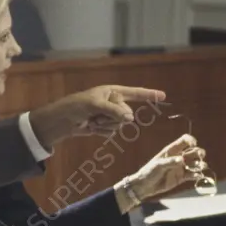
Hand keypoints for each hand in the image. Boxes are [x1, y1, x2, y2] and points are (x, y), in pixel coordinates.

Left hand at [28, 86, 166, 147]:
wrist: (62, 121)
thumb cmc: (76, 105)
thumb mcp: (95, 104)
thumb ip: (113, 110)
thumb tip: (129, 118)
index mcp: (112, 92)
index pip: (135, 93)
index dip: (149, 95)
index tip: (163, 95)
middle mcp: (114, 103)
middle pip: (127, 113)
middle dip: (113, 116)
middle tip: (97, 114)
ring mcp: (109, 116)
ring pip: (120, 125)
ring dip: (105, 125)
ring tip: (92, 120)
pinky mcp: (104, 127)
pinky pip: (112, 133)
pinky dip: (102, 132)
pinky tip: (91, 127)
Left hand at [114, 134, 201, 211]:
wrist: (145, 186)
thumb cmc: (149, 171)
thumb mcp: (158, 165)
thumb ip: (170, 162)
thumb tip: (182, 160)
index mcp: (172, 150)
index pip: (184, 141)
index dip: (190, 140)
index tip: (194, 143)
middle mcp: (178, 157)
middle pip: (193, 151)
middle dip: (199, 152)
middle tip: (200, 156)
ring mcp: (181, 167)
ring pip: (194, 163)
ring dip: (200, 164)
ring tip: (202, 166)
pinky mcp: (181, 177)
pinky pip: (192, 175)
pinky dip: (197, 175)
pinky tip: (199, 176)